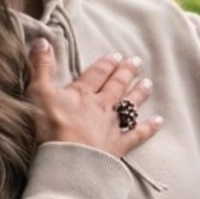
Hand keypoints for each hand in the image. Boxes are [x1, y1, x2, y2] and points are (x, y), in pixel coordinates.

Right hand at [25, 40, 162, 156]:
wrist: (70, 157)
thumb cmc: (52, 125)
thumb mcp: (39, 93)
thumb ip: (42, 67)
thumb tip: (42, 40)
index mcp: (83, 93)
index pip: (97, 74)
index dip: (106, 64)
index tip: (116, 56)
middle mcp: (102, 106)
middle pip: (116, 85)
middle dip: (126, 72)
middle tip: (136, 61)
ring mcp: (113, 125)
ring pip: (130, 105)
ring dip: (139, 93)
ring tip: (148, 83)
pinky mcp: (119, 144)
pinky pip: (138, 134)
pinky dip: (149, 127)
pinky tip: (159, 121)